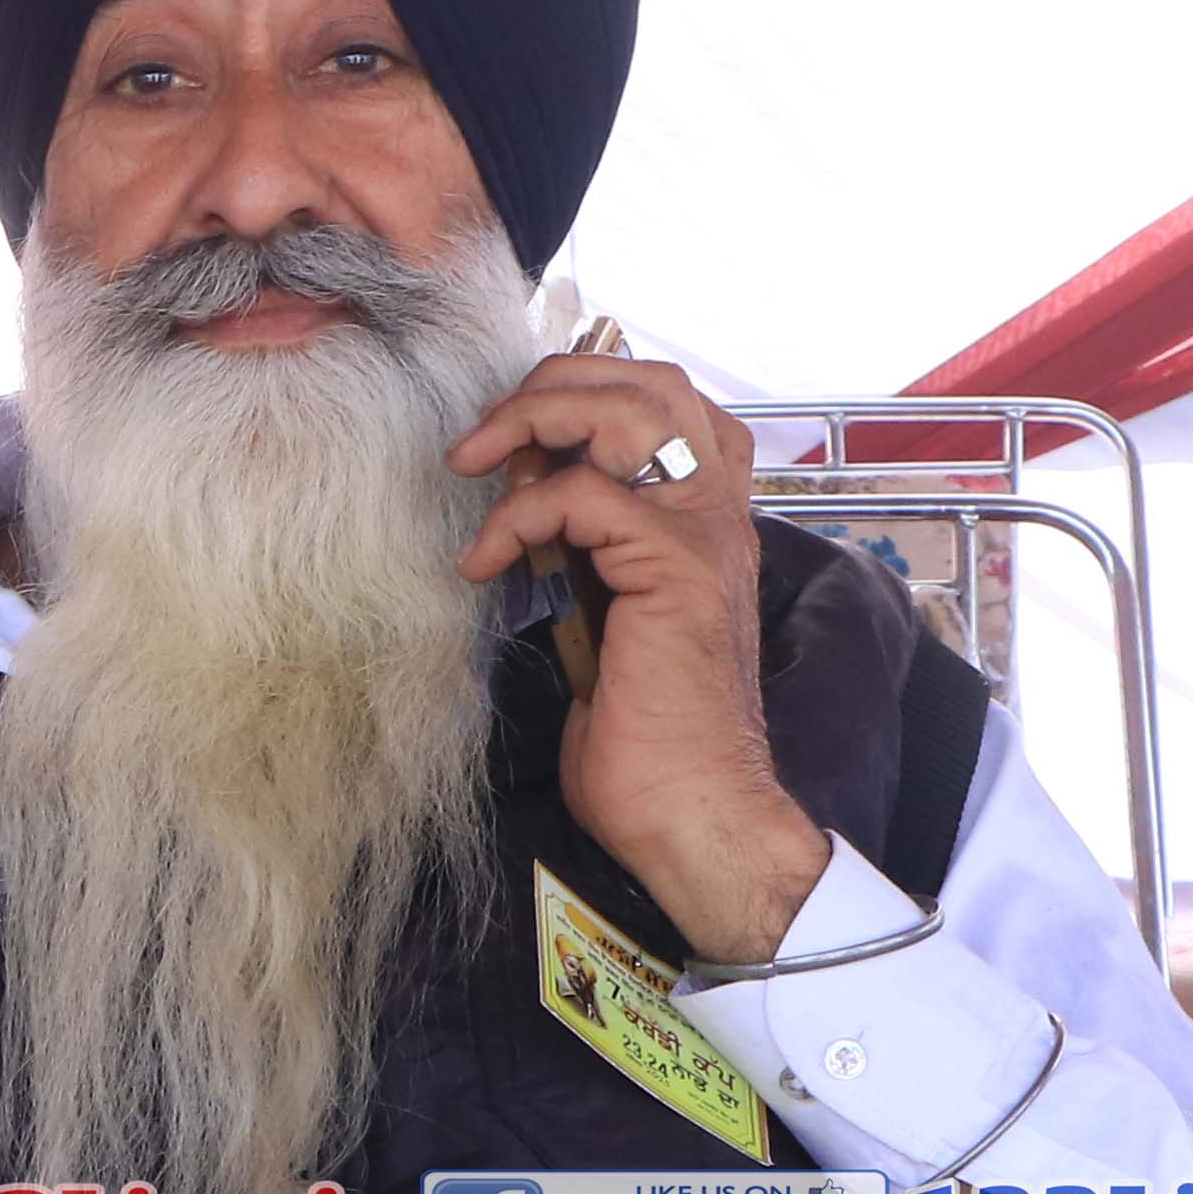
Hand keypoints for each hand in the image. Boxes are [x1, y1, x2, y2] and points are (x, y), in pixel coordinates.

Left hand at [447, 354, 827, 962]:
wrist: (694, 812)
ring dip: (535, 418)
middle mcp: (717, 516)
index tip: (517, 434)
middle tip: (487, 433)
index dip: (591, 389)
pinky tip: (484, 561)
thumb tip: (529, 508)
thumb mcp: (606, 623)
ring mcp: (705, 537)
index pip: (671, 404)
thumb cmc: (648, 741)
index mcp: (706, 524)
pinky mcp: (676, 570)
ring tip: (475, 461)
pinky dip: (517, 515)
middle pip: (654, 382)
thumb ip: (587, 557)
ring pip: (631, 410)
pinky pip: (584, 496)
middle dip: (556, 381)